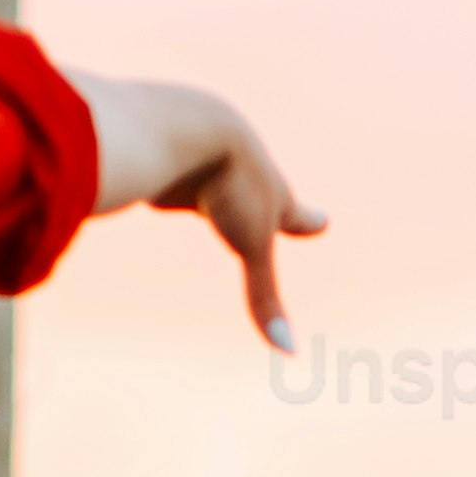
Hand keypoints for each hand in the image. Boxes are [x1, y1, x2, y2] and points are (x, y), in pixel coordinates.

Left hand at [83, 77, 327, 347]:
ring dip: (209, 181)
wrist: (183, 124)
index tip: (323, 222)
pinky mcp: (165, 154)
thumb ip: (264, 298)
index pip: (293, 214)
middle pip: (255, 188)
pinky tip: (152, 174)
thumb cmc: (228, 182)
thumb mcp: (250, 244)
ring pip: (209, 174)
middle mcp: (240, 171)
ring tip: (202, 184)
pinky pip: (167, 171)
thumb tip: (290, 352)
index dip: (307, 223)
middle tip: (267, 195)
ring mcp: (204, 158)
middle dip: (262, 197)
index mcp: (269, 190)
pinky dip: (164, 177)